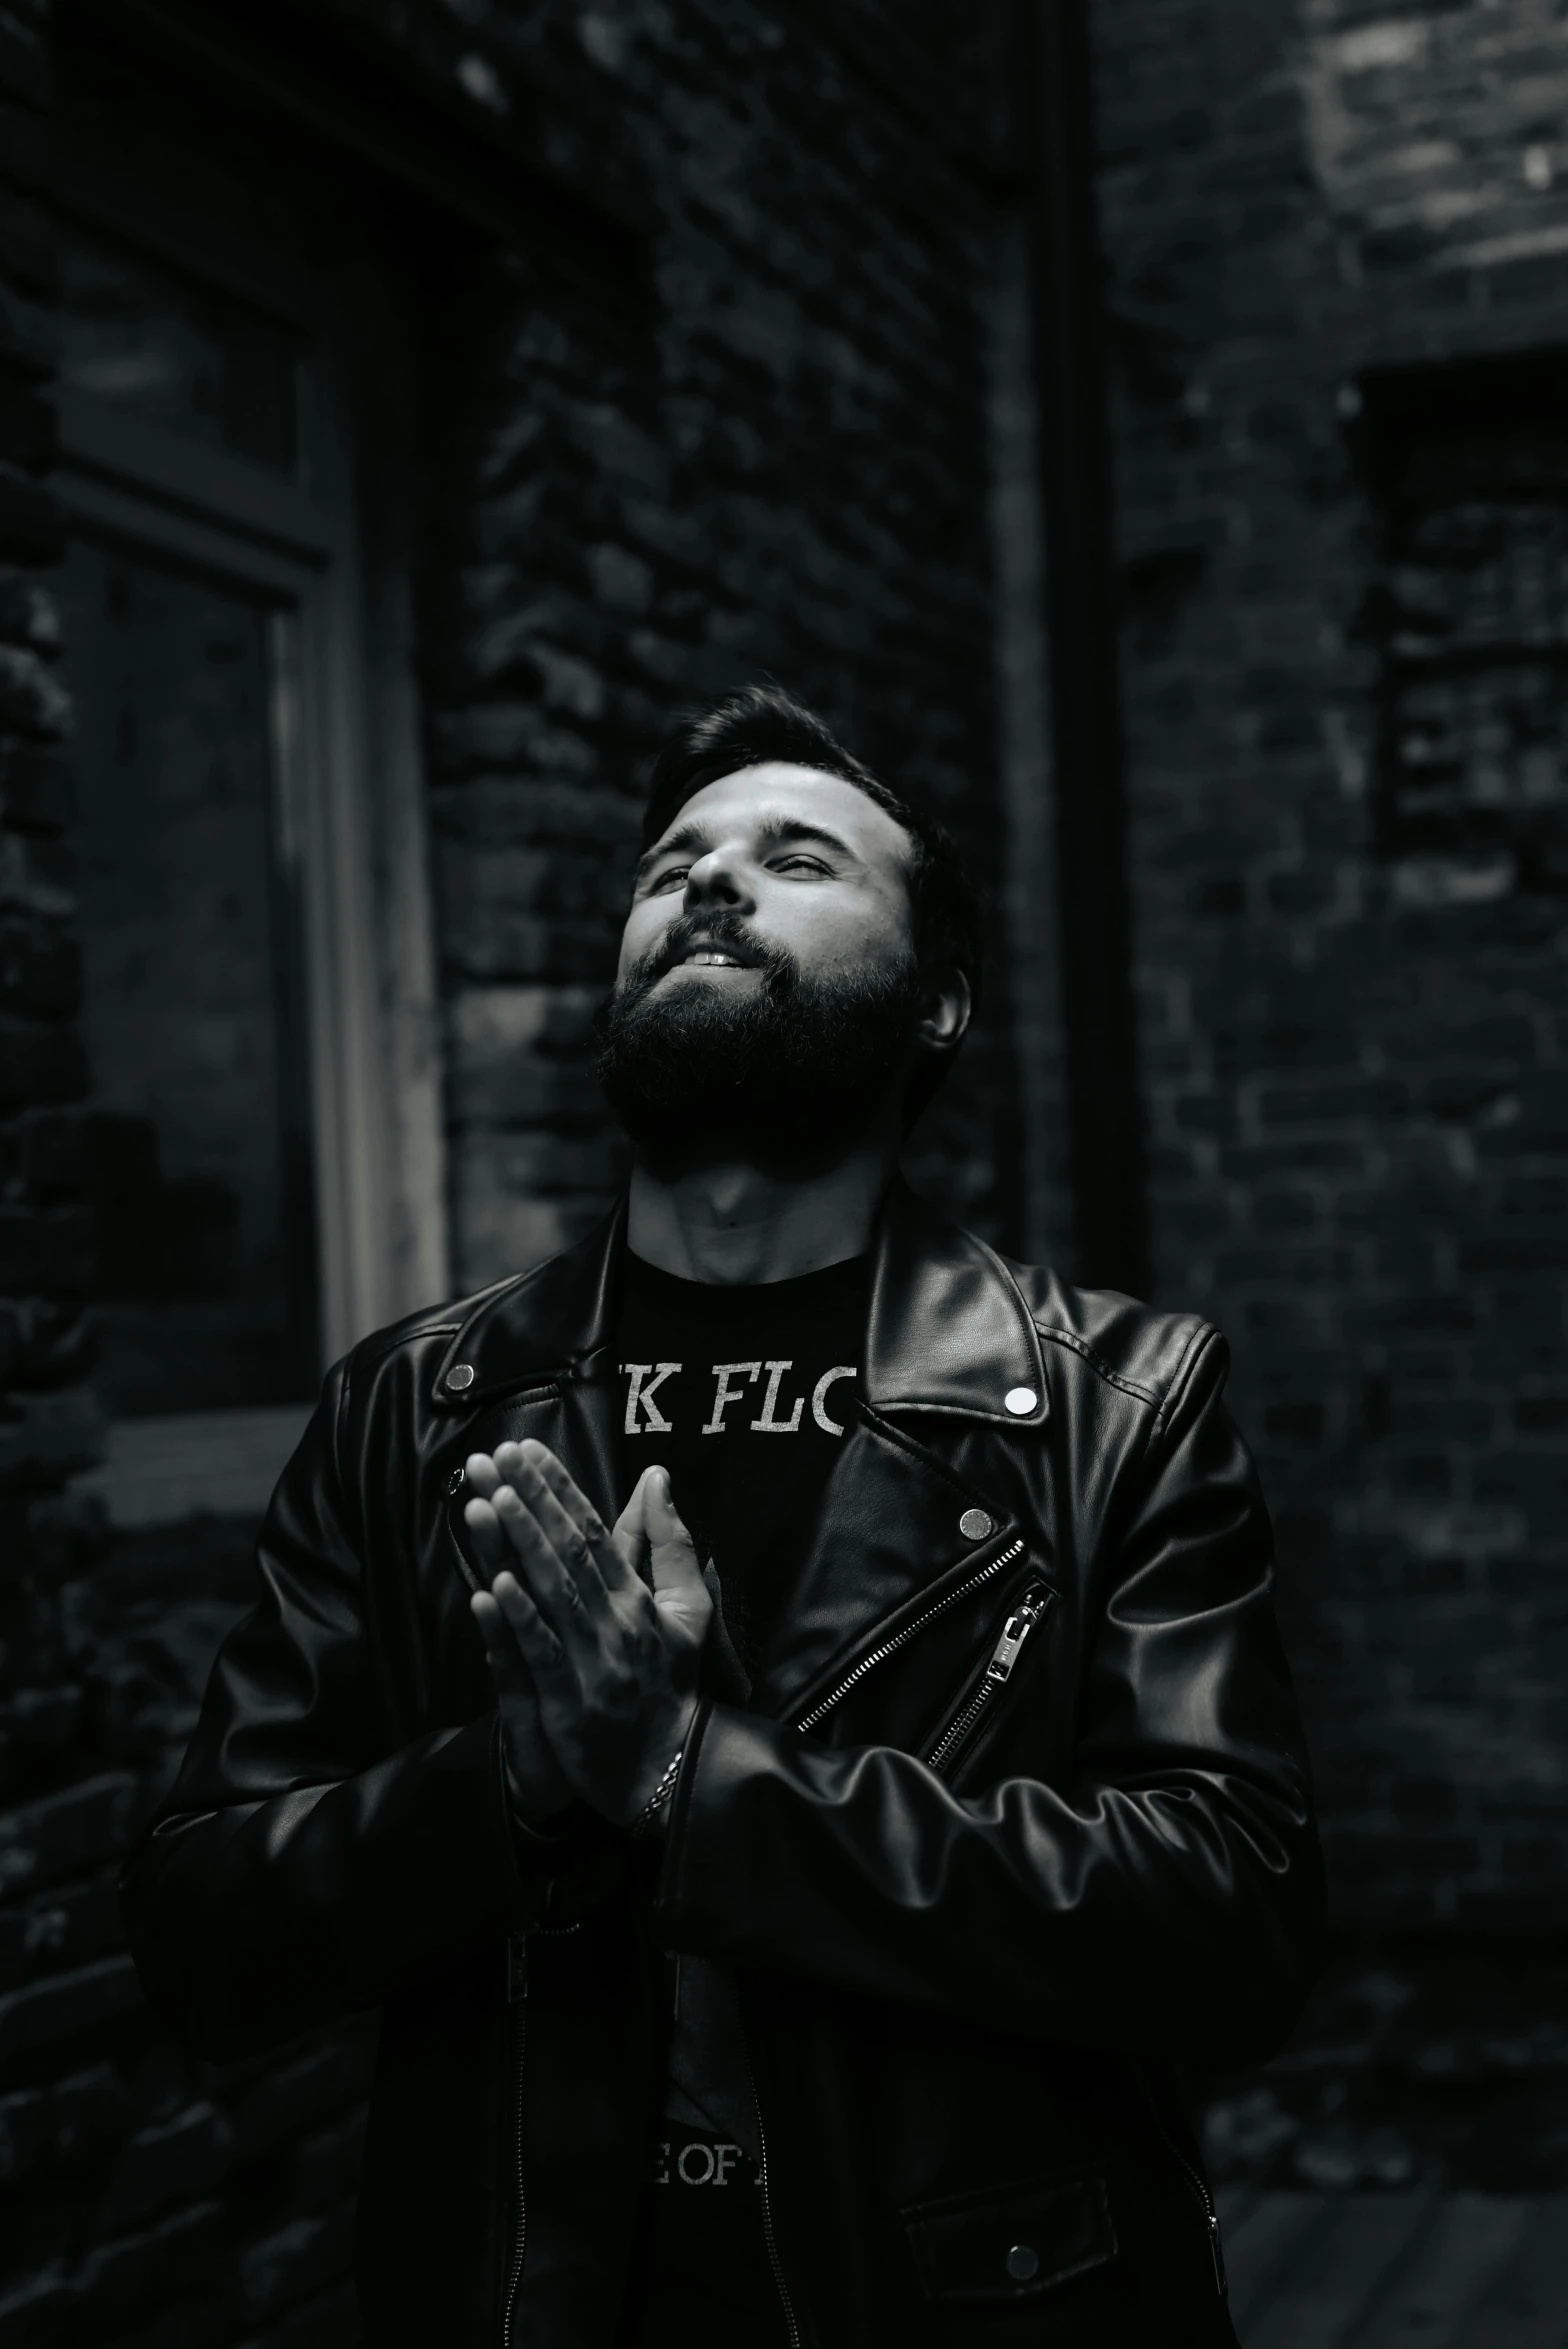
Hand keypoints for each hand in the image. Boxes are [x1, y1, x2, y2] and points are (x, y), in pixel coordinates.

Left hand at [466, 1440, 710, 1827]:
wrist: (665, 1771)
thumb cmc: (670, 1685)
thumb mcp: (686, 1611)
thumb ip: (670, 1545)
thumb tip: (656, 1479)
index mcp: (638, 1599)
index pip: (595, 1532)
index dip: (559, 1489)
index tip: (527, 1451)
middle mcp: (615, 1623)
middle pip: (569, 1552)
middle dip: (531, 1501)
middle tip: (495, 1459)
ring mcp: (591, 1663)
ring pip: (553, 1594)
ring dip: (521, 1545)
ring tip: (491, 1500)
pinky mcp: (567, 1703)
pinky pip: (540, 1655)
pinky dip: (518, 1620)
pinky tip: (493, 1586)